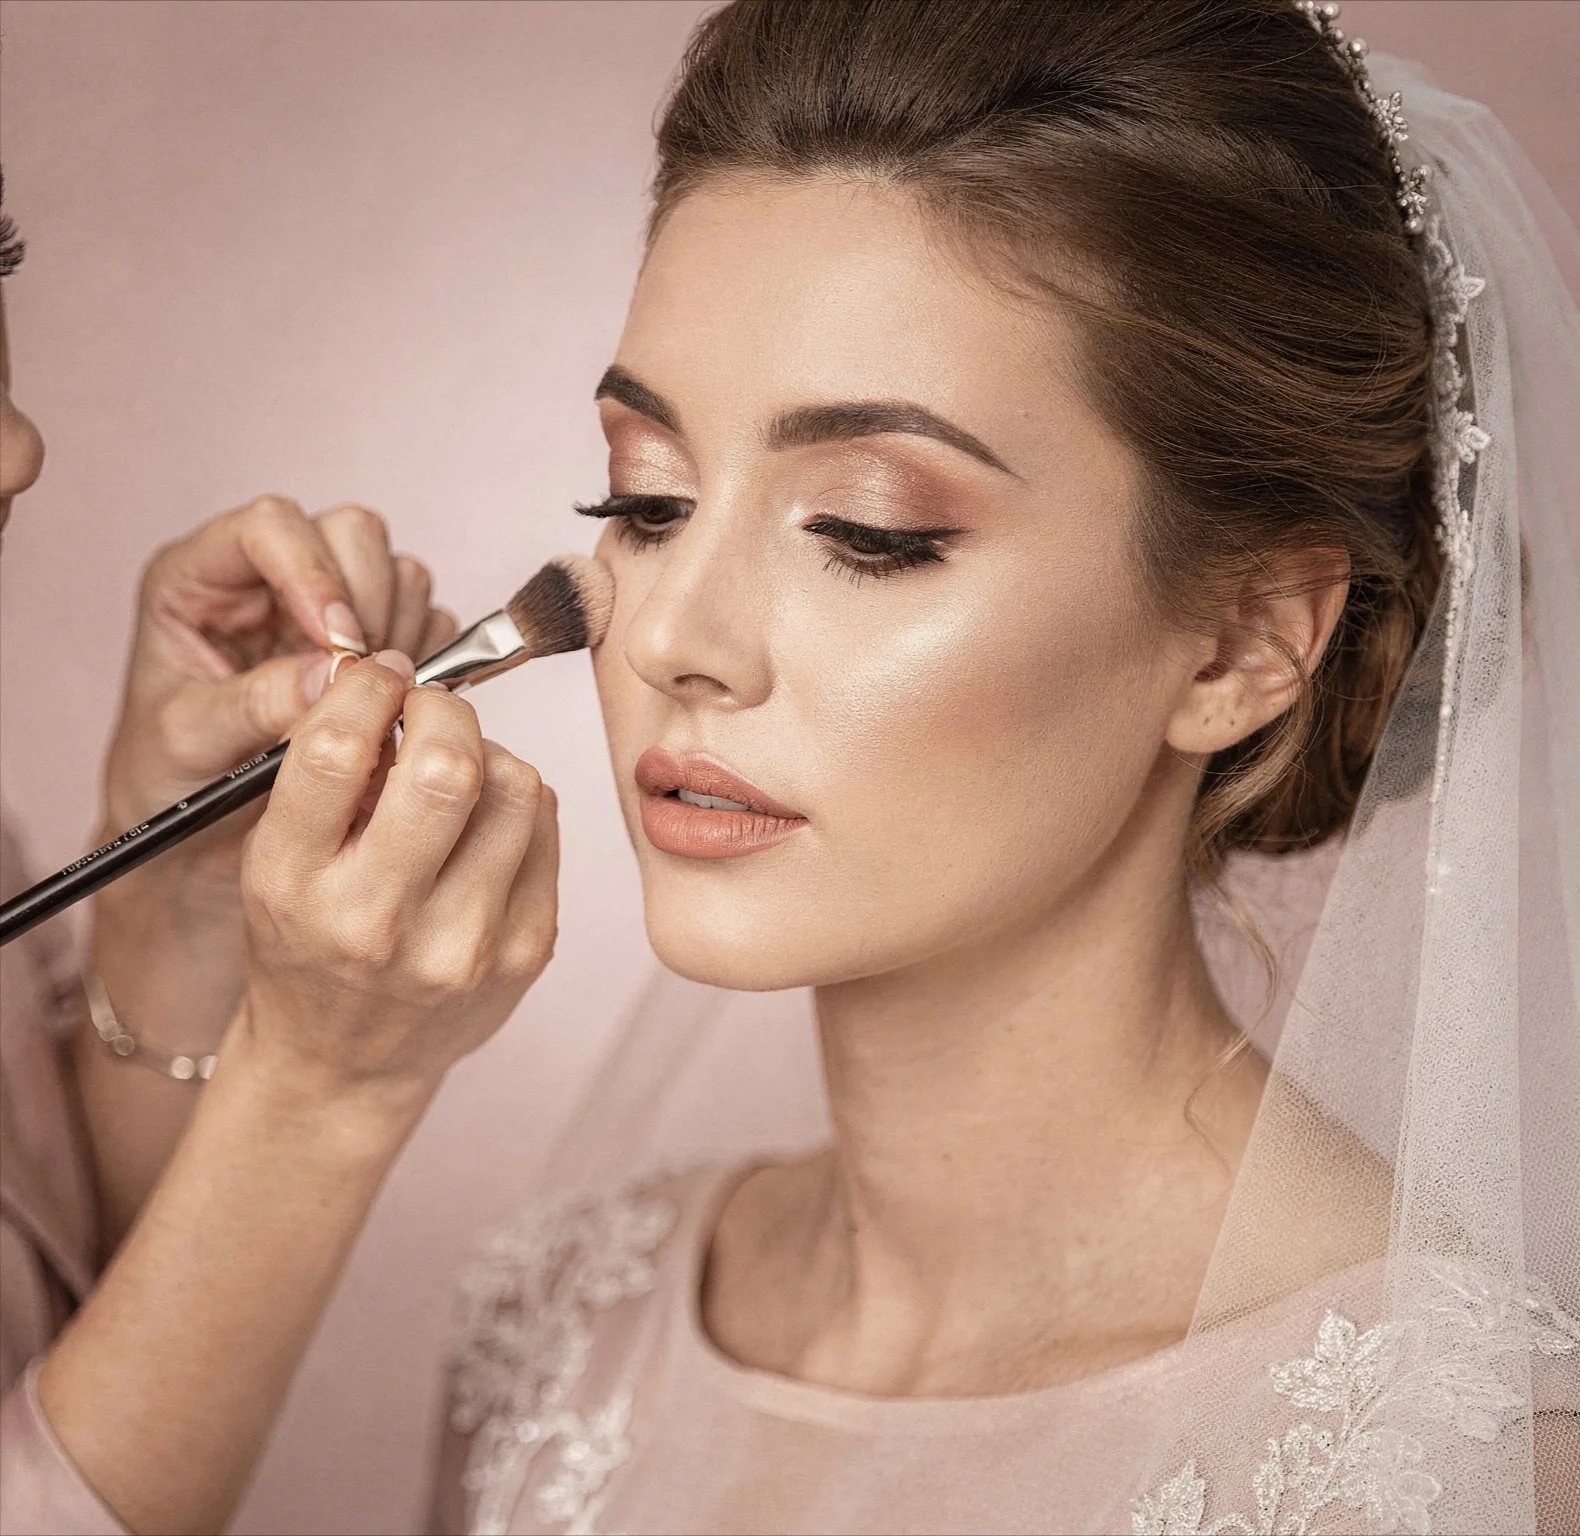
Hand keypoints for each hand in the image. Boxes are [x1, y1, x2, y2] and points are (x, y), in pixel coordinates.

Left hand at [100, 494, 455, 889]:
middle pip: (352, 535)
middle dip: (369, 604)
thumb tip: (334, 674)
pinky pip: (430, 622)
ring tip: (369, 703)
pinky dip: (425, 663)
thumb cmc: (169, 774)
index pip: (271, 527)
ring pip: (400, 574)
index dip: (313, 572)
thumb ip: (256, 702)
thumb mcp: (190, 740)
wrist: (198, 831)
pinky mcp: (375, 642)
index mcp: (204, 578)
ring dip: (400, 636)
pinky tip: (388, 709)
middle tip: (362, 678)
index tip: (338, 640)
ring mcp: (331, 608)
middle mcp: (272, 578)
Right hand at [235, 651, 558, 1109]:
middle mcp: (378, 922)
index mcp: (295, 887)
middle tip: (429, 710)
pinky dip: (518, 799)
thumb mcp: (276, 862)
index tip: (377, 678)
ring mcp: (465, 944)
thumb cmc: (307, 944)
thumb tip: (393, 679)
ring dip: (489, 752)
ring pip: (516, 786)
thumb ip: (326, 774)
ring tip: (458, 768)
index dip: (367, 688)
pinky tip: (485, 817)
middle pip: (447, 767)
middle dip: (444, 711)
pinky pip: (545, 824)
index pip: (335, 751)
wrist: (344, 1063)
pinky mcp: (527, 950)